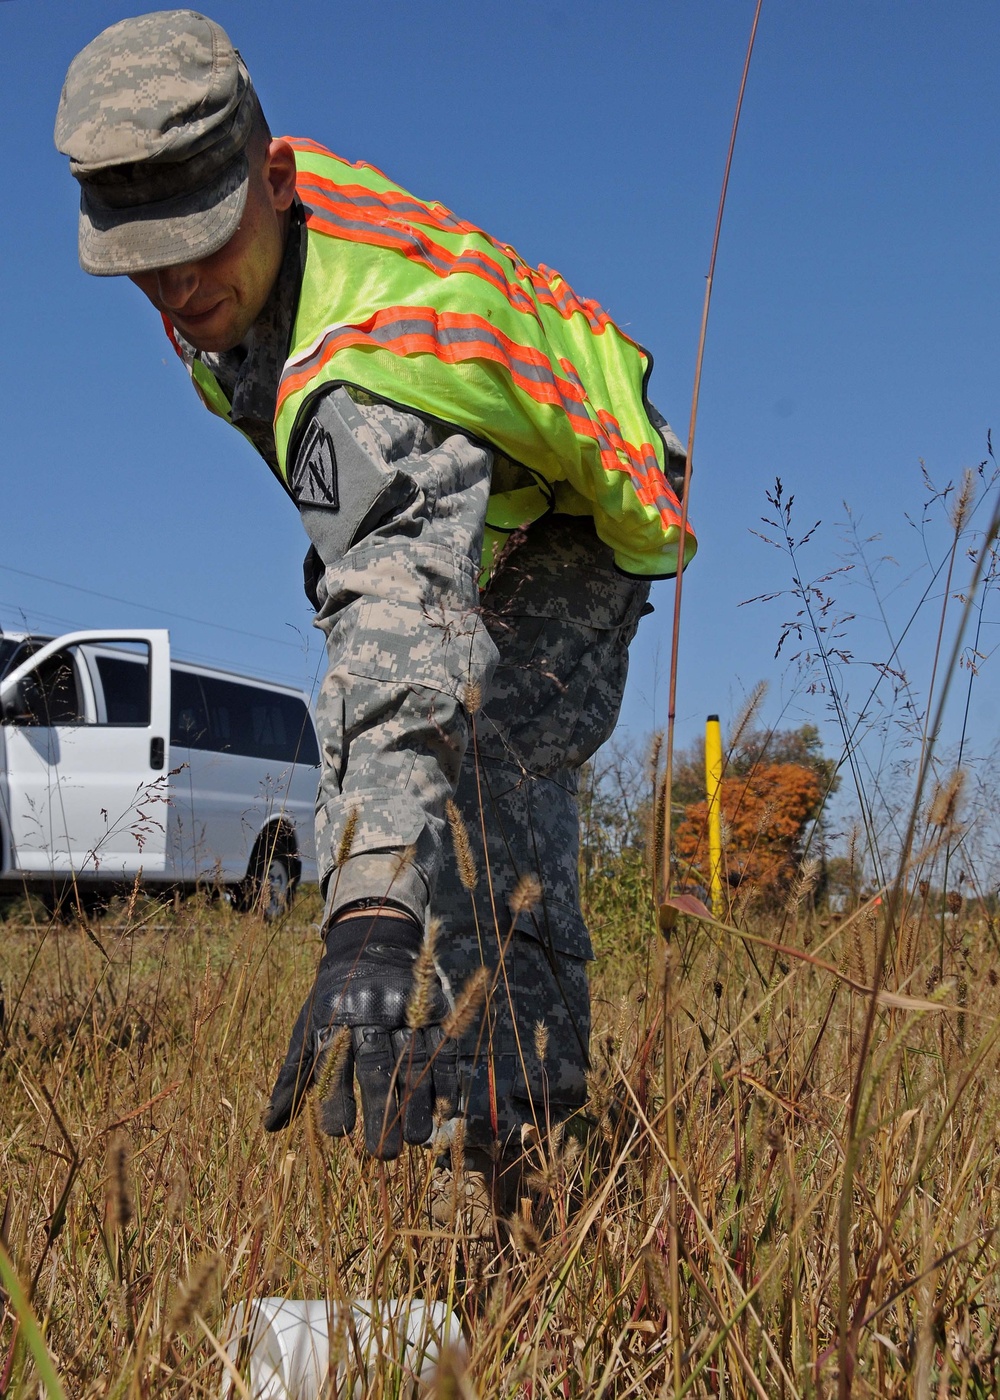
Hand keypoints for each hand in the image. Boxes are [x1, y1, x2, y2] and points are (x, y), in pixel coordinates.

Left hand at [263, 910, 457, 1157]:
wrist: (373, 938)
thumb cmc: (334, 997)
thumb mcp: (308, 1026)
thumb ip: (294, 1075)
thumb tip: (270, 1126)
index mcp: (334, 1017)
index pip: (332, 1065)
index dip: (335, 1100)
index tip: (338, 1133)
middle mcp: (370, 1012)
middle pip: (377, 1066)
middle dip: (379, 1112)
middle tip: (381, 1154)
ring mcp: (407, 1007)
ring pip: (414, 1060)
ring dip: (417, 1103)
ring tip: (414, 1140)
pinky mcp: (435, 1005)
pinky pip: (444, 1045)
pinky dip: (445, 1078)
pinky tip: (443, 1109)